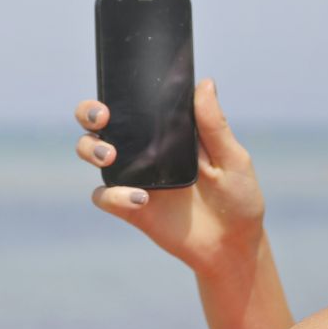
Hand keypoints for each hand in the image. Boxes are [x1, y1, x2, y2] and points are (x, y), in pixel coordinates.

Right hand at [76, 79, 264, 275]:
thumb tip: (205, 83)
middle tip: (103, 118)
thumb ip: (214, 125)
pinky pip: (106, 196)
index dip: (117, 91)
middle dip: (89, 113)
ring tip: (110, 156)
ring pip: (93, 153)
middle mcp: (145, 151)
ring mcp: (135, 178)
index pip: (136, 104)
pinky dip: (113, 195)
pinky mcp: (131, 208)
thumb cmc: (238, 197)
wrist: (233, 245)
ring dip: (91, 149)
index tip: (118, 88)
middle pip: (101, 124)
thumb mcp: (232, 159)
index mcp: (169, 132)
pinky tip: (140, 198)